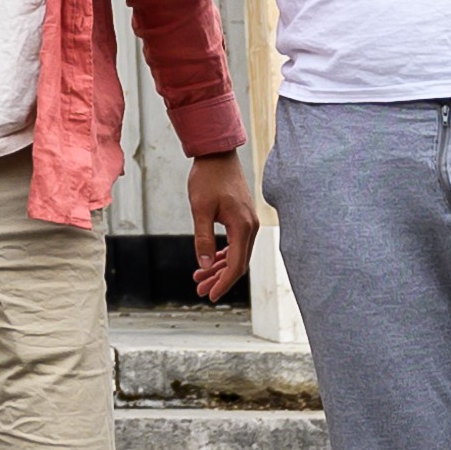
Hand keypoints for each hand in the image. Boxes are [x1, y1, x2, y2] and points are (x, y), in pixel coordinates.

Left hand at [183, 154, 259, 301]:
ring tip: (199, 278)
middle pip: (238, 263)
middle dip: (219, 279)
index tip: (210, 295)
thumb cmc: (208, 178)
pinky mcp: (243, 217)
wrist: (217, 154)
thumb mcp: (200, 209)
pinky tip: (210, 261)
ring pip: (237, 254)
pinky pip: (236, 244)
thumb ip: (203, 238)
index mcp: (242, 227)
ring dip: (219, 268)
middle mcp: (251, 227)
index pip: (236, 265)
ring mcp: (249, 222)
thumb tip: (204, 265)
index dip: (223, 283)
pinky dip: (224, 255)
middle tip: (200, 290)